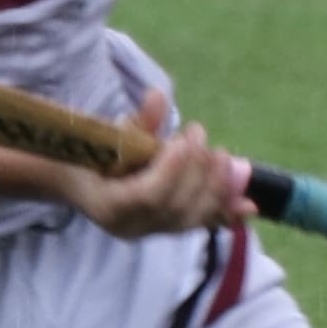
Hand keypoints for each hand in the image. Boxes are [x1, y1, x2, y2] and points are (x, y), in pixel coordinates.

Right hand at [71, 92, 242, 238]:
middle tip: (199, 135)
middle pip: (175, 206)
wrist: (77, 183)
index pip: (148, 195)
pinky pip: (200, 225)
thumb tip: (158, 95)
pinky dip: (226, 213)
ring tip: (221, 155)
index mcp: (109, 205)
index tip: (182, 139)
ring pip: (192, 217)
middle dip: (196, 170)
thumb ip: (138, 122)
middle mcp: (131, 226)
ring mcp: (150, 232)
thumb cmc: (88, 155)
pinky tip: (249, 206)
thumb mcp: (108, 135)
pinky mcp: (167, 230)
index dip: (172, 168)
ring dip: (214, 186)